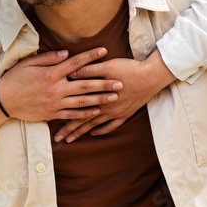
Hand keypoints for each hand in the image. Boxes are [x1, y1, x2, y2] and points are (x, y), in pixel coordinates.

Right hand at [0, 48, 122, 121]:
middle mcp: (56, 89)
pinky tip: (97, 111)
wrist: (3, 101)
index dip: (91, 57)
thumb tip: (66, 53)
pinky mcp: (52, 114)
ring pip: (82, 101)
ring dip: (100, 99)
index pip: (75, 63)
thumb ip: (48, 58)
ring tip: (115, 97)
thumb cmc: (15, 79)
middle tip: (120, 81)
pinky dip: (85, 113)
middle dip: (104, 83)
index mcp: (51, 73)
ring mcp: (55, 103)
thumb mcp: (29, 63)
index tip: (105, 51)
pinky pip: (72, 114)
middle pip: (85, 85)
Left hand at [54, 52, 175, 142]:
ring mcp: (116, 112)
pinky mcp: (125, 113)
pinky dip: (102, 130)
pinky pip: (112, 125)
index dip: (65, 121)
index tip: (55, 130)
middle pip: (83, 121)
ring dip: (82, 132)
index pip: (77, 112)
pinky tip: (95, 133)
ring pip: (95, 125)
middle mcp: (105, 108)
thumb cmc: (128, 69)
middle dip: (70, 131)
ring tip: (72, 140)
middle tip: (58, 140)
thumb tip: (70, 74)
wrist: (151, 77)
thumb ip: (88, 71)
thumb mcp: (107, 66)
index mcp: (98, 97)